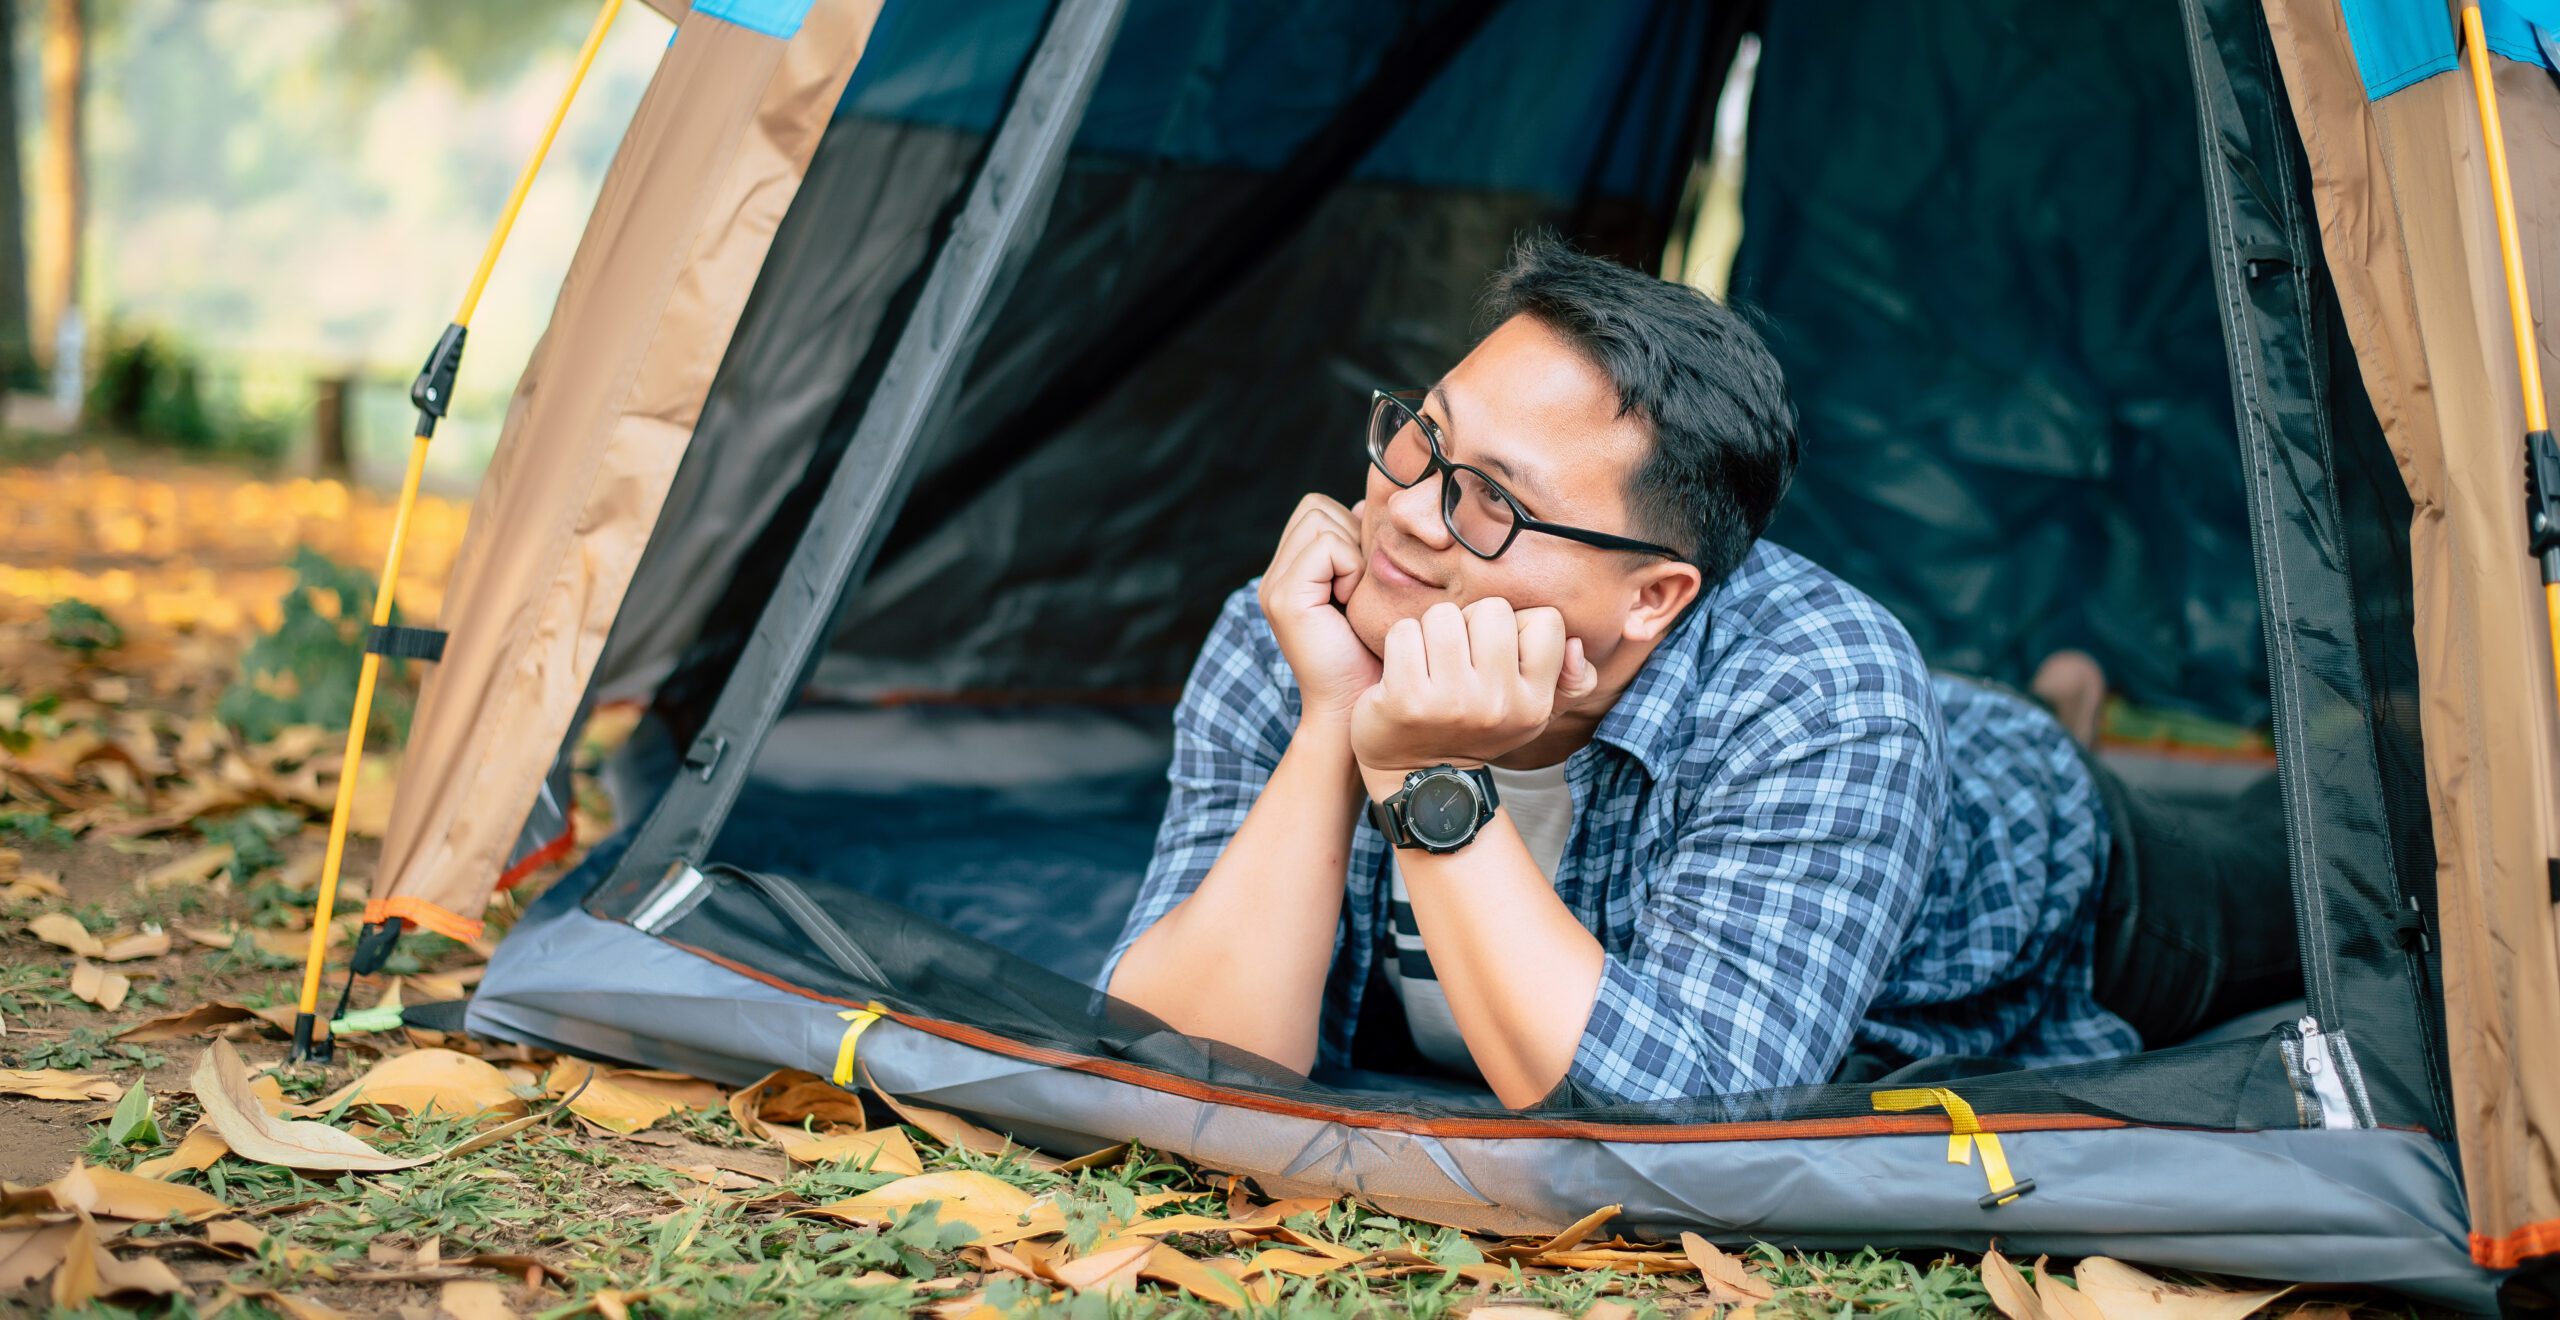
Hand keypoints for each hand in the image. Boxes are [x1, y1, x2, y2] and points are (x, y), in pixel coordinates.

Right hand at [1258, 494, 1380, 725]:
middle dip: (1350, 537)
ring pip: (1321, 520)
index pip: (1316, 509)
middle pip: (1316, 507)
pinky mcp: (1285, 598)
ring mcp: (1274, 586)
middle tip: (1357, 587)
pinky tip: (1349, 602)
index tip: (1360, 578)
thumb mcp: (1369, 589)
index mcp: (1289, 572)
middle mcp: (1273, 576)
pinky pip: (1326, 546)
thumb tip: (1366, 505)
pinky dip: (1350, 568)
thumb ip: (1360, 547)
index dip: (1349, 530)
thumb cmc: (1373, 654)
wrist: (1356, 706)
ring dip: (1352, 553)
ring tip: (1353, 596)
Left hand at [1351, 598, 1597, 772]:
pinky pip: (1404, 632)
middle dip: (1471, 623)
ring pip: (1444, 615)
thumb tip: (1576, 645)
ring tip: (1432, 662)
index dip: (1518, 626)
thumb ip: (1573, 681)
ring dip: (1432, 630)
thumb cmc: (1479, 728)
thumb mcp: (1532, 713)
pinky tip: (1404, 671)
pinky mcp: (1406, 699)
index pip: (1546, 621)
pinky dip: (1401, 643)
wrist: (1421, 777)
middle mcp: (1497, 704)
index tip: (1497, 655)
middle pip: (1492, 609)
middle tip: (1459, 656)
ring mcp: (1451, 702)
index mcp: (1535, 704)